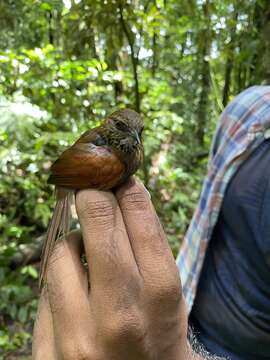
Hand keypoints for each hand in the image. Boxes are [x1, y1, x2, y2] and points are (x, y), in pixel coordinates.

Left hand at [33, 178, 192, 359]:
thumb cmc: (159, 331)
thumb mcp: (168, 291)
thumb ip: (148, 242)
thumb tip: (122, 190)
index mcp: (160, 295)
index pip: (139, 219)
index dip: (125, 188)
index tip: (115, 175)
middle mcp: (120, 315)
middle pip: (98, 222)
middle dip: (93, 194)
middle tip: (90, 185)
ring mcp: (79, 337)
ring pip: (61, 252)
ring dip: (72, 242)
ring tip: (83, 250)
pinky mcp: (50, 353)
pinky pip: (45, 289)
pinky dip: (59, 277)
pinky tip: (73, 285)